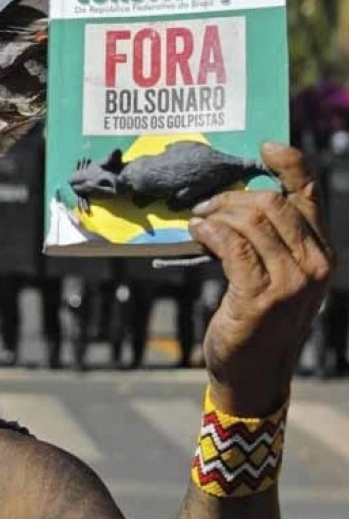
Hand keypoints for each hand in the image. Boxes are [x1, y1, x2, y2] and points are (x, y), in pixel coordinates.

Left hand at [189, 143, 334, 416]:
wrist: (253, 373)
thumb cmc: (257, 321)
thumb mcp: (275, 277)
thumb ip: (269, 242)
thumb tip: (236, 201)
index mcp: (321, 253)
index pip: (309, 196)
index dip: (289, 164)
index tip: (265, 146)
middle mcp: (314, 264)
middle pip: (272, 204)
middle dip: (232, 196)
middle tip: (204, 204)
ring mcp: (291, 282)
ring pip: (251, 221)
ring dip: (216, 213)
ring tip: (197, 219)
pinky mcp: (261, 295)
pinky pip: (231, 245)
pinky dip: (209, 231)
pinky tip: (196, 232)